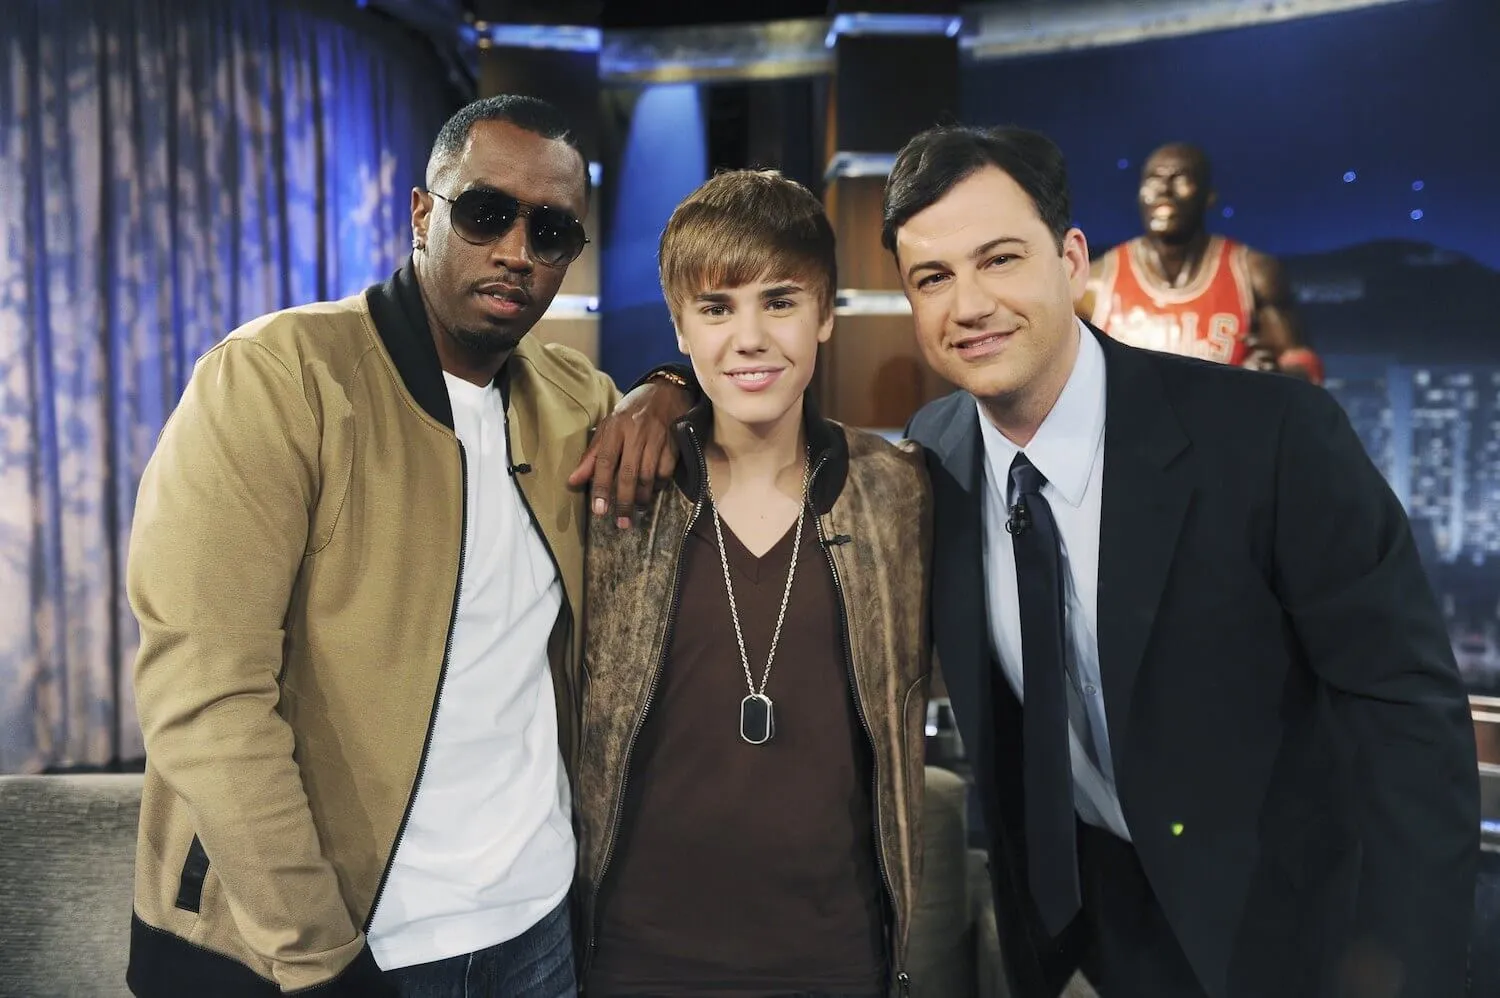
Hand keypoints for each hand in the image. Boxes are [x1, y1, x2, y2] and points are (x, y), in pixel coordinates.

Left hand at [568, 380, 692, 527]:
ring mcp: (657, 437)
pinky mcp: (675, 442)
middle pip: (629, 473)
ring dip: (643, 497)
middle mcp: (636, 432)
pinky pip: (666, 471)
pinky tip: (653, 490)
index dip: (602, 487)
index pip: (605, 461)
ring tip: (637, 510)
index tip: (599, 511)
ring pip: (649, 475)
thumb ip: (592, 455)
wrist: (667, 390)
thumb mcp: (608, 427)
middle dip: (625, 501)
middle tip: (622, 523)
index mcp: (615, 427)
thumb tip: (573, 482)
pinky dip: (659, 485)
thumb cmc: (631, 411)